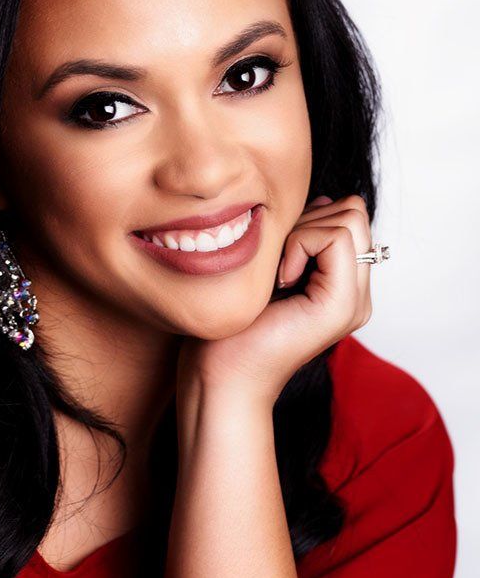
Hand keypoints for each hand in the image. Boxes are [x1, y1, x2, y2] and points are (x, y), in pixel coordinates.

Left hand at [177, 194, 373, 406]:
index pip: (349, 216)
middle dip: (308, 220)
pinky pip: (336, 237)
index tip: (276, 256)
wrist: (221, 376)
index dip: (308, 218)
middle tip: (278, 262)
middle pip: (354, 211)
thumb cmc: (230, 327)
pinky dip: (300, 244)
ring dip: (302, 233)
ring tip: (279, 274)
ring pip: (350, 218)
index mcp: (341, 286)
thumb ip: (300, 237)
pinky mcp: (342, 305)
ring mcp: (354, 302)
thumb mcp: (270, 266)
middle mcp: (357, 295)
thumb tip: (321, 201)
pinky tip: (280, 281)